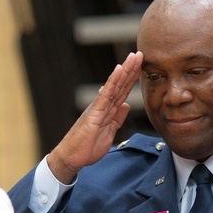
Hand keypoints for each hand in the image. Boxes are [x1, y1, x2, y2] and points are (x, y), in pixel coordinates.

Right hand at [47, 51, 142, 183]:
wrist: (72, 157)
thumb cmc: (87, 147)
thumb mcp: (109, 133)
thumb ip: (117, 119)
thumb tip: (126, 106)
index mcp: (108, 111)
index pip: (123, 92)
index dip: (132, 79)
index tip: (141, 67)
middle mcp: (103, 105)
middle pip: (120, 85)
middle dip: (131, 70)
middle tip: (139, 54)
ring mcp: (99, 107)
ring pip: (114, 86)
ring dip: (124, 71)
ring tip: (132, 57)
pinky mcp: (94, 112)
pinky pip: (106, 94)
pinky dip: (113, 81)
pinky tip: (119, 70)